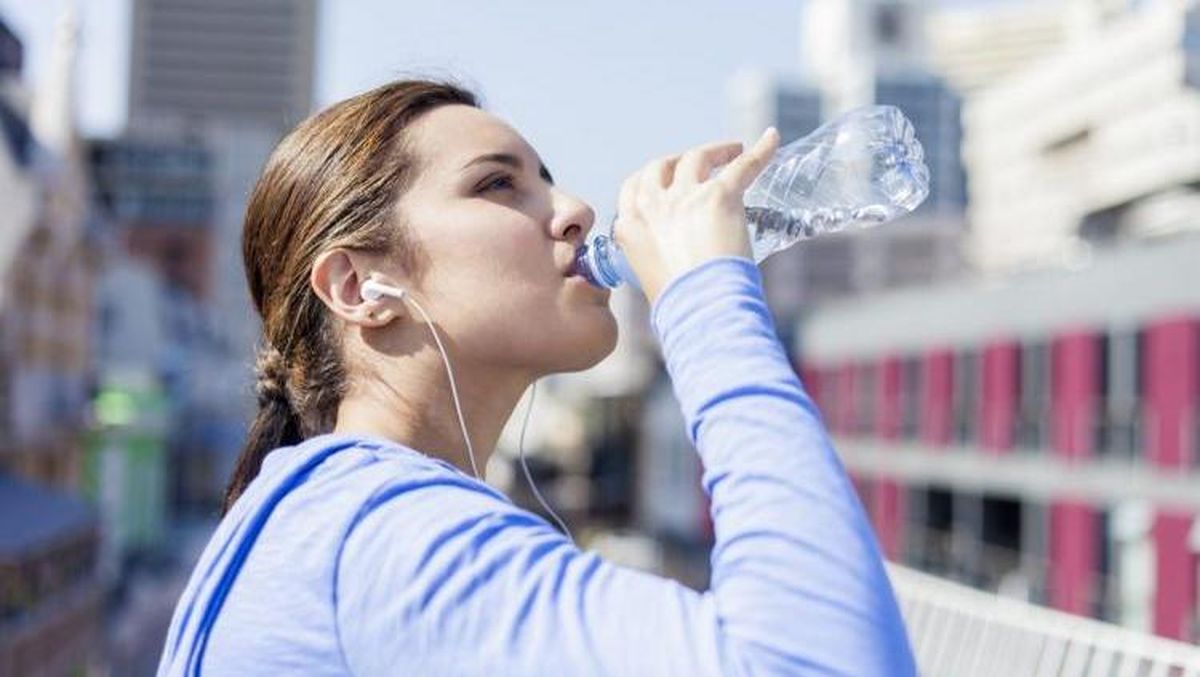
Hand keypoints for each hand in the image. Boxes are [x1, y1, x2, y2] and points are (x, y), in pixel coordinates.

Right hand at [612, 127, 779, 304]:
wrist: (701, 307)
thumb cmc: (680, 305)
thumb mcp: (652, 277)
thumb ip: (658, 259)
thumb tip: (679, 262)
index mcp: (631, 227)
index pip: (634, 187)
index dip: (651, 178)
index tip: (665, 177)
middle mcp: (654, 205)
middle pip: (663, 166)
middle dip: (679, 159)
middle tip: (700, 162)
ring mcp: (685, 197)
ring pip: (698, 157)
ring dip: (714, 150)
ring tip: (733, 149)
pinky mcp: (719, 196)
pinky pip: (743, 164)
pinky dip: (760, 150)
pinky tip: (772, 138)